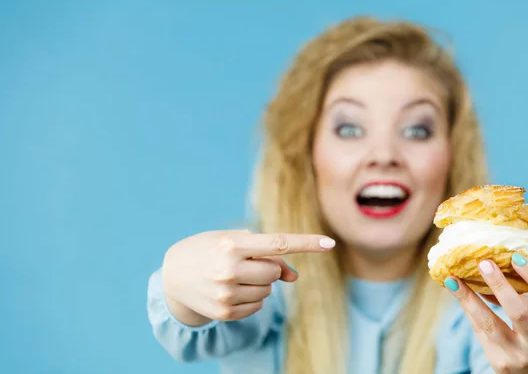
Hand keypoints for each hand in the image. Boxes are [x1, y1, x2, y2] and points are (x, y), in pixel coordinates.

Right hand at [162, 229, 334, 324]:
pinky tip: (231, 290)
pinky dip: (251, 298)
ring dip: (260, 283)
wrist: (172, 277)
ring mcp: (227, 293)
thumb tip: (295, 277)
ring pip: (268, 290)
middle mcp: (229, 269)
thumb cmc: (207, 251)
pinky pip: (258, 306)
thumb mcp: (232, 241)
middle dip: (268, 267)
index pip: (278, 243)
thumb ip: (266, 253)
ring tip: (234, 276)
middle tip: (247, 262)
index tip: (330, 243)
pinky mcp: (225, 312)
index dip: (306, 243)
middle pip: (274, 271)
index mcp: (232, 244)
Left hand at [444, 253, 527, 373]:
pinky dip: (467, 308)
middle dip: (500, 285)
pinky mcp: (499, 361)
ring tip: (453, 279)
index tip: (515, 256)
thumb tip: (494, 264)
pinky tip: (455, 291)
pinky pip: (479, 330)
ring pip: (490, 324)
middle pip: (519, 312)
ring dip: (469, 298)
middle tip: (484, 263)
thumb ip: (524, 296)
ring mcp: (518, 354)